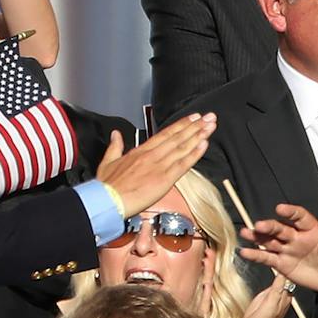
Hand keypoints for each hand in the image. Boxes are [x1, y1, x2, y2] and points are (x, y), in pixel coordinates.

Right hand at [97, 114, 214, 215]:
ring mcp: (160, 166)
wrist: (107, 200)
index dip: (181, 125)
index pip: (165, 134)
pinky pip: (183, 164)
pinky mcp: (165, 179)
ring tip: (210, 126)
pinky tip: (204, 144)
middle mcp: (152, 155)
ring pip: (183, 147)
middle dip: (195, 126)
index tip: (192, 117)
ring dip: (199, 135)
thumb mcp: (108, 161)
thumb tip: (116, 134)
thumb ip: (115, 146)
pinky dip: (195, 153)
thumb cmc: (107, 186)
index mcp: (141, 151)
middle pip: (178, 137)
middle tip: (209, 117)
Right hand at [240, 204, 317, 292]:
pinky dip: (256, 255)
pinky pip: (267, 258)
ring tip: (245, 233)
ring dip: (258, 237)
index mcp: (313, 230)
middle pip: (281, 228)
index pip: (300, 217)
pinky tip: (245, 252)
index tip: (280, 209)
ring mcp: (289, 250)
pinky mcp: (283, 265)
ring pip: (270, 241)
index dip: (290, 212)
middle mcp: (297, 237)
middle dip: (269, 226)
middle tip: (259, 226)